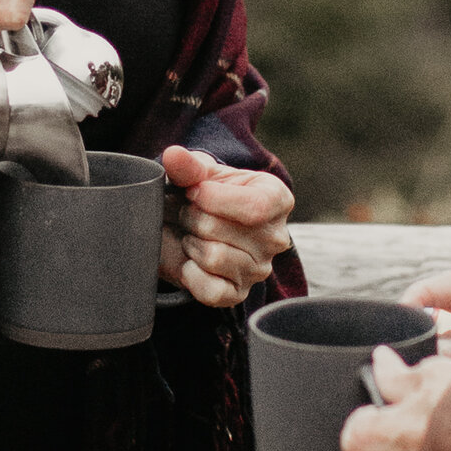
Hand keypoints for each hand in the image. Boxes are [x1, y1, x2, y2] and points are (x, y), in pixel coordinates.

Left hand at [159, 148, 293, 312]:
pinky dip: (191, 274)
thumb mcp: (197, 173)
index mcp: (276, 199)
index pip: (255, 208)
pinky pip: (210, 291)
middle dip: (193, 218)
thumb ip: (187, 165)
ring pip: (214, 258)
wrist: (187, 224)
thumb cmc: (200, 193)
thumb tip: (173, 156)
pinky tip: (192, 261)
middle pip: (222, 229)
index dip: (212, 198)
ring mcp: (258, 270)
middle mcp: (276, 238)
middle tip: (190, 214)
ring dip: (191, 243)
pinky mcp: (237, 294)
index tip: (193, 191)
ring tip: (192, 235)